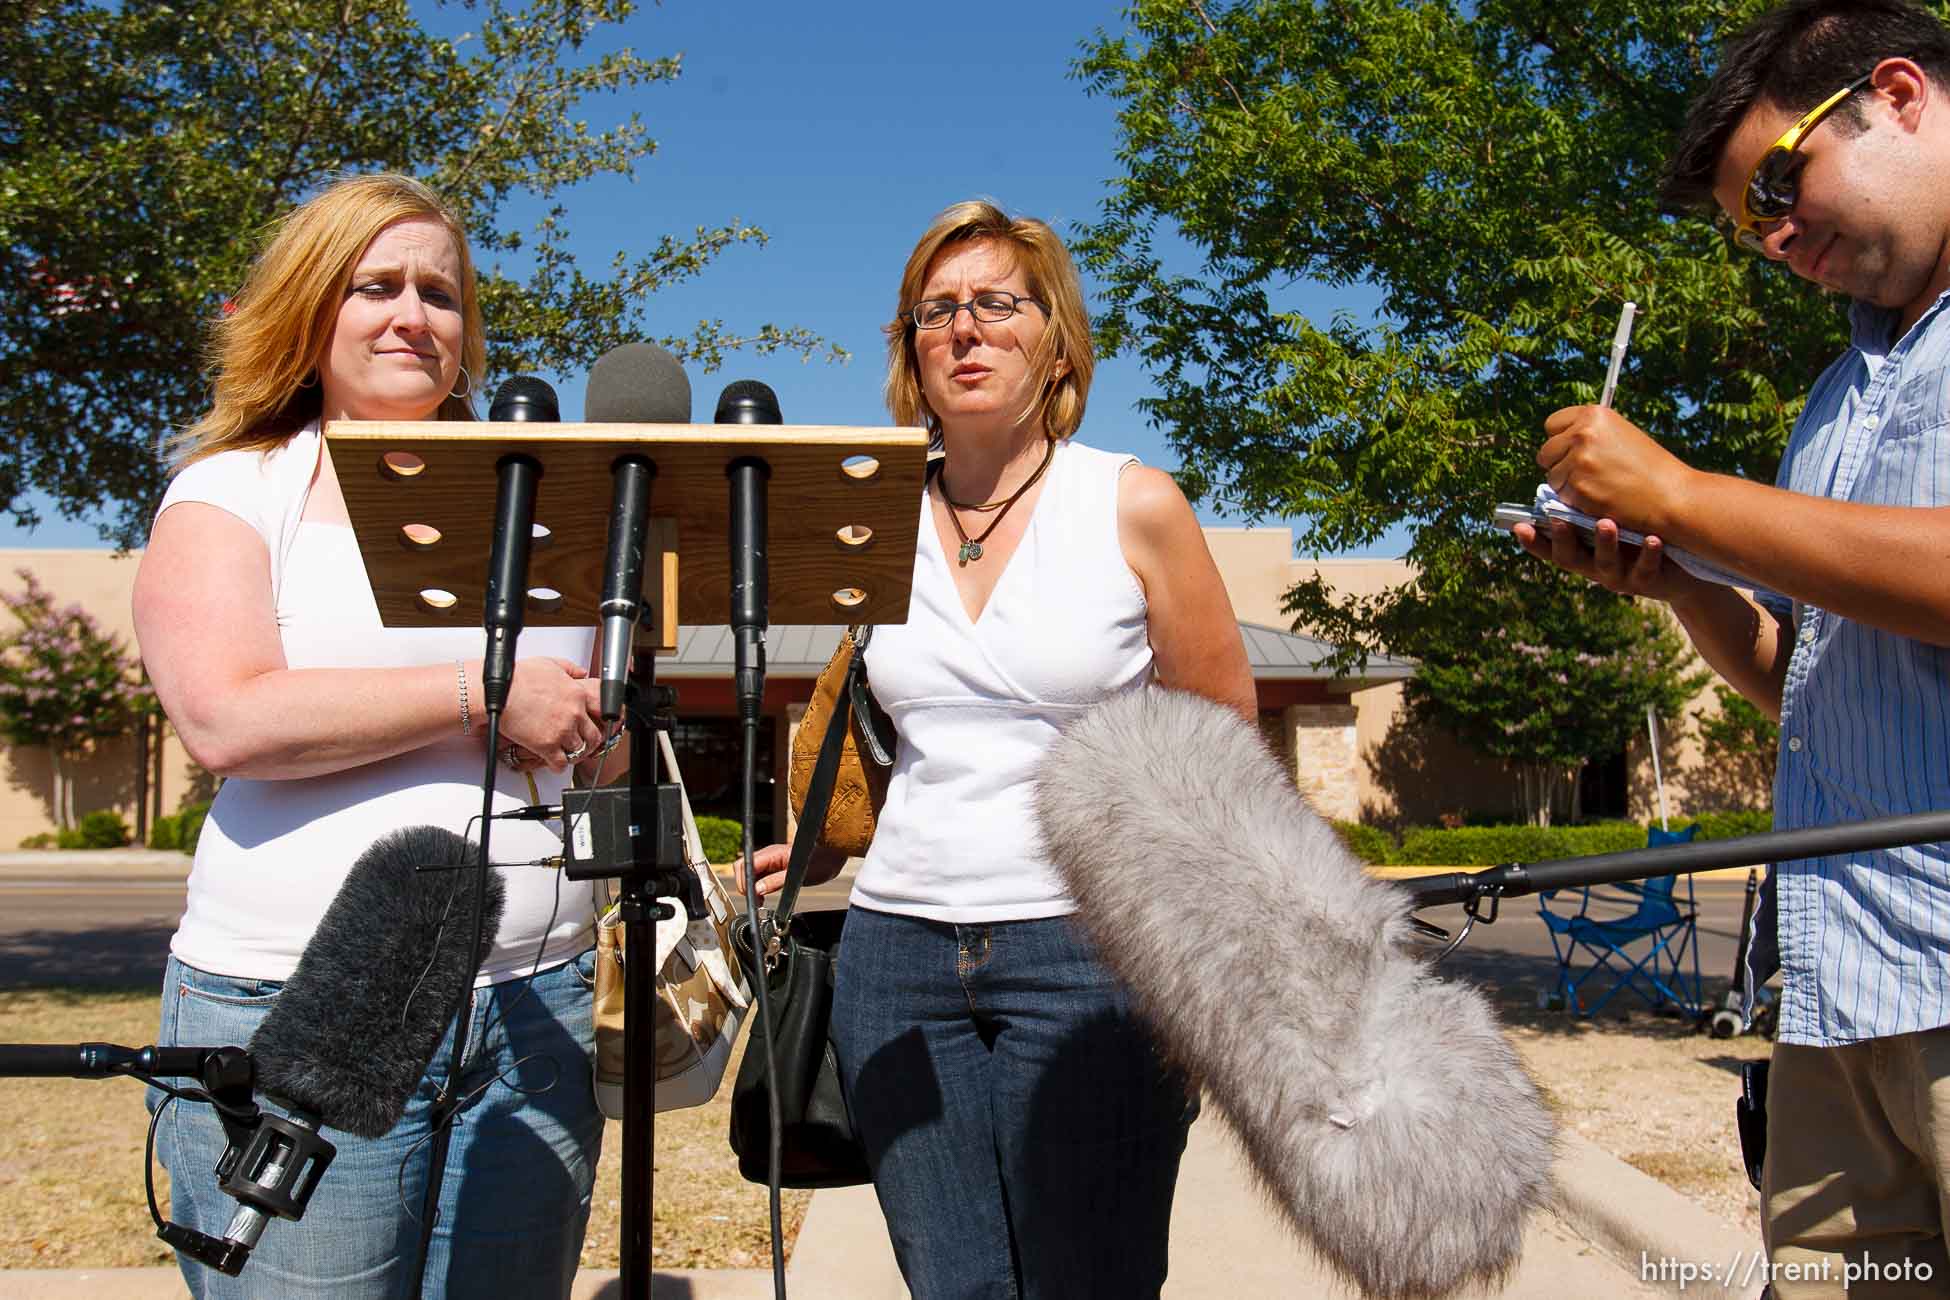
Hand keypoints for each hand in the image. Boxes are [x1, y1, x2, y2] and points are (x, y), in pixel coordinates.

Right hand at [494, 657, 603, 769]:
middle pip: (593, 735)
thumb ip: (570, 669)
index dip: (601, 720)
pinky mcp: (547, 746)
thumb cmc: (518, 678)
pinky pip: (561, 763)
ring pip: (579, 751)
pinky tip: (554, 762)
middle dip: (589, 742)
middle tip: (581, 744)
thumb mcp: (550, 664)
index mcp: (577, 693)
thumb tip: (581, 672)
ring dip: (574, 754)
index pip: (602, 711)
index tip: (595, 725)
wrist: (499, 693)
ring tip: (566, 753)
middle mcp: (574, 713)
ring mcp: (562, 730)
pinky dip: (559, 766)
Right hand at [732, 841, 847, 899]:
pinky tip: (763, 896)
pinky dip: (757, 887)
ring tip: (759, 901)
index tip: (752, 896)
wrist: (832, 856)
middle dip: (744, 885)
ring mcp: (771, 860)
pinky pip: (759, 876)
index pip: (745, 864)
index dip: (744, 881)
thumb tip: (757, 890)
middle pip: (743, 868)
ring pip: (749, 872)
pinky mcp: (775, 866)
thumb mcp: (798, 876)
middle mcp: (768, 855)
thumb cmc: (819, 862)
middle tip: (755, 900)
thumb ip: (776, 881)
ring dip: (750, 887)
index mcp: (772, 854)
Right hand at [1512, 516, 1705, 604]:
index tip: (1518, 526)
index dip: (1533, 541)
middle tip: (1557, 521)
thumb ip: (1592, 504)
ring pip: (1606, 564)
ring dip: (1604, 544)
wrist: (1685, 563)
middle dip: (1562, 540)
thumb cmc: (1641, 532)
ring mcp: (1620, 576)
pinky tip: (1652, 539)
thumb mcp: (1614, 519)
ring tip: (1606, 523)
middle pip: (1570, 558)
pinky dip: (1648, 554)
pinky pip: (1646, 569)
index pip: (1549, 548)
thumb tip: (1570, 463)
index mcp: (1583, 552)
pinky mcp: (1649, 581)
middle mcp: (1595, 567)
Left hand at [1538, 405, 1696, 535]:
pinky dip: (1576, 501)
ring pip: (1553, 476)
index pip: (1552, 424)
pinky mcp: (1578, 488)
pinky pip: (1562, 496)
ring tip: (1598, 486)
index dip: (1560, 439)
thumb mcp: (1621, 435)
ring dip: (1568, 485)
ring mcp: (1579, 461)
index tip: (1571, 450)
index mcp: (1594, 415)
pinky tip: (1600, 498)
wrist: (1671, 495)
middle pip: (1546, 452)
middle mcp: (1582, 434)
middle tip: (1585, 473)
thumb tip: (1560, 441)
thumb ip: (1591, 433)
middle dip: (1560, 464)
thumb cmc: (1649, 467)